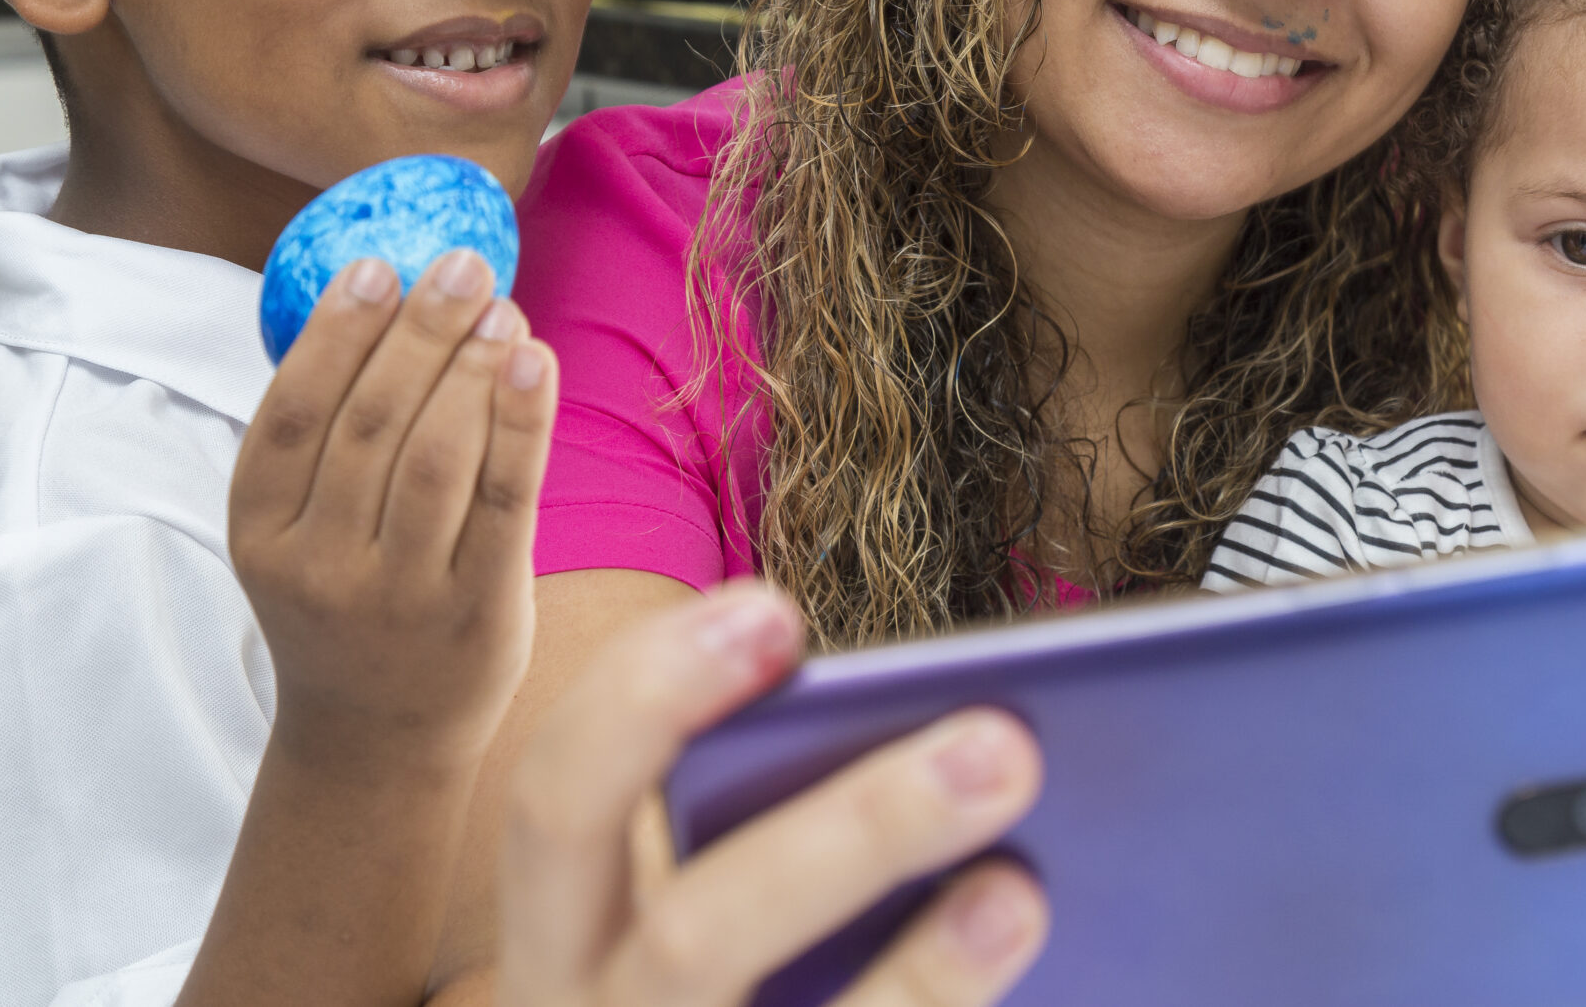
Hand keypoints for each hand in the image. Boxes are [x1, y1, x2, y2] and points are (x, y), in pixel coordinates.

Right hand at [228, 250, 555, 770]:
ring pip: (436, 457)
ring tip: (501, 307)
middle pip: (371, 423)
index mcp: (260, 533)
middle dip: (421, 330)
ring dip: (473, 368)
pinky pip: (504, 502)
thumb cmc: (346, 603)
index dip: (334, 333)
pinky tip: (536, 362)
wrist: (374, 739)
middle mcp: (321, 566)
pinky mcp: (477, 612)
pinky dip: (520, 424)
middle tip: (463, 263)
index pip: (292, 414)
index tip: (378, 264)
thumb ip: (329, 438)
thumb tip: (389, 300)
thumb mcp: (298, 531)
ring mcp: (399, 595)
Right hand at [501, 581, 1049, 1006]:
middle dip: (854, 836)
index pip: (556, 801)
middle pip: (693, 939)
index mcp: (561, 938)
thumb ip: (778, 832)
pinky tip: (1028, 960)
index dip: (647, 697)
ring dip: (924, 977)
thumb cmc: (724, 988)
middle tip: (1005, 746)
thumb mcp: (708, 918)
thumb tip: (971, 741)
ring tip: (1024, 893)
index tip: (777, 615)